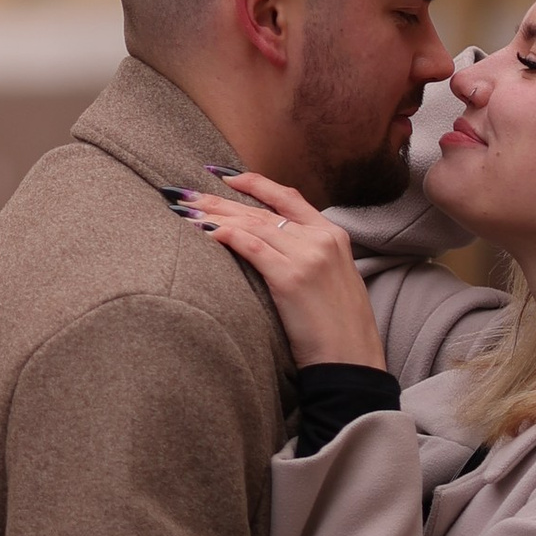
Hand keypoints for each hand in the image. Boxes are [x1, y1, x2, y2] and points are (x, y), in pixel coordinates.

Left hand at [172, 174, 385, 369]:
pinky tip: (203, 231)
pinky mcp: (291, 277)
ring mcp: (306, 256)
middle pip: (261, 211)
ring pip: (252, 225)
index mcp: (333, 234)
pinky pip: (250, 247)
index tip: (224, 176)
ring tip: (184, 212)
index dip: (254, 183)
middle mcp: (320, 238)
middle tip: (186, 193)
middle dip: (219, 200)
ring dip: (213, 216)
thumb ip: (308, 254)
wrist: (351, 360)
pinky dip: (224, 235)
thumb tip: (269, 246)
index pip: (287, 197)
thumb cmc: (339, 328)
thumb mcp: (333, 278)